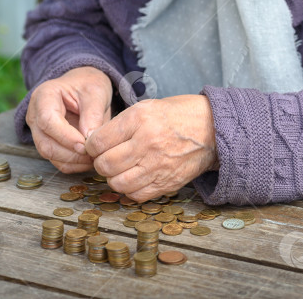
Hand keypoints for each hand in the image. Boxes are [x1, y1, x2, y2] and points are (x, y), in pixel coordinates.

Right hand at [25, 67, 111, 173]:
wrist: (84, 86)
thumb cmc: (88, 85)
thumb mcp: (96, 91)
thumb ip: (92, 114)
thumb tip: (89, 140)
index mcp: (44, 96)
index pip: (47, 121)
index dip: (66, 136)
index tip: (86, 145)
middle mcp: (35, 116)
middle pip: (45, 143)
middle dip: (71, 153)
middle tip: (94, 153)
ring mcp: (39, 132)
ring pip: (50, 155)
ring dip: (74, 161)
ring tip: (95, 156)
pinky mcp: (48, 143)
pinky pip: (57, 161)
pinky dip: (74, 164)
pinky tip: (89, 159)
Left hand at [84, 94, 216, 201]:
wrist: (211, 128)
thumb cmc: (177, 115)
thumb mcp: (147, 107)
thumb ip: (120, 124)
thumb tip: (94, 142)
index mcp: (140, 119)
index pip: (98, 141)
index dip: (91, 145)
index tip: (95, 145)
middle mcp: (148, 143)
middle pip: (105, 164)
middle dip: (100, 163)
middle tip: (106, 158)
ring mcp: (158, 166)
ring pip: (117, 183)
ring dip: (114, 177)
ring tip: (120, 168)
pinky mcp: (167, 183)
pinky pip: (136, 195)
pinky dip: (130, 189)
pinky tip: (134, 177)